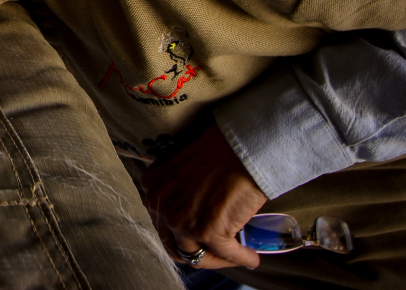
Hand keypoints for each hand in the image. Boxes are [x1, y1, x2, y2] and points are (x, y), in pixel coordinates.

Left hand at [141, 123, 266, 269]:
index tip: (201, 235)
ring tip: (235, 255)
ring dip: (218, 259)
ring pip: (196, 256)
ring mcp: (182, 220)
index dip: (182, 233)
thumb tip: (192, 206)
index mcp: (153, 186)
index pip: (162, 223)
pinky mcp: (208, 231)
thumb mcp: (184, 164)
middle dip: (198, 251)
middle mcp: (160, 205)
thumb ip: (178, 187)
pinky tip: (252, 257)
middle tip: (217, 251)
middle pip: (174, 244)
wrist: (242, 146)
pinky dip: (241, 258)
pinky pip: (226, 254)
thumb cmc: (220, 147)